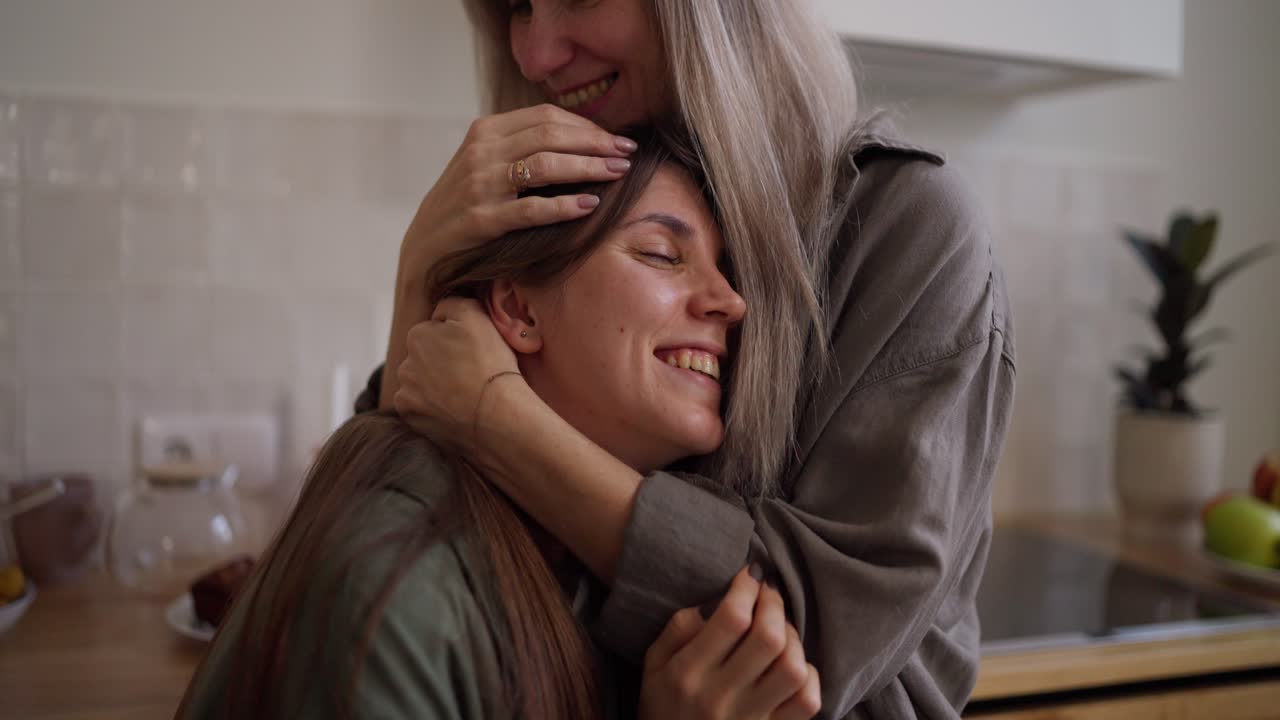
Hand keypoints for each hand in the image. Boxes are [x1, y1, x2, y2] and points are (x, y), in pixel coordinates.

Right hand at [382, 104, 635, 408]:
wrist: (426, 248)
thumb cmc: (467, 204)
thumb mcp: (487, 163)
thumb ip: (522, 146)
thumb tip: (583, 139)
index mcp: (485, 130)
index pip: (546, 117)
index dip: (587, 126)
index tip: (617, 140)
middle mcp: (481, 152)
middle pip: (550, 136)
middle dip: (596, 144)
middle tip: (627, 155)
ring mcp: (480, 185)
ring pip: (545, 166)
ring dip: (588, 168)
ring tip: (619, 175)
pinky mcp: (482, 219)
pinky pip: (531, 209)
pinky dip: (563, 206)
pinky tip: (590, 206)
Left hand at [392, 297, 522, 454]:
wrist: (497, 414)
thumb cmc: (490, 364)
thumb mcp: (475, 315)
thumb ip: (452, 303)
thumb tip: (439, 311)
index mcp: (417, 335)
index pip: (434, 332)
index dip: (457, 341)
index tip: (473, 353)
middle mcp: (405, 363)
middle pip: (425, 358)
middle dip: (442, 363)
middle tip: (470, 374)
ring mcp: (406, 392)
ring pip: (421, 383)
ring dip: (435, 386)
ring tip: (464, 394)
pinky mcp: (411, 416)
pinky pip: (419, 407)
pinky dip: (432, 407)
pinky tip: (454, 409)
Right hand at [640, 566, 821, 719]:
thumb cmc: (663, 707)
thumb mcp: (653, 665)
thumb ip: (678, 629)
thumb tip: (717, 601)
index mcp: (687, 674)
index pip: (731, 619)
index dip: (747, 588)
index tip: (751, 574)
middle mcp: (720, 697)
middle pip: (768, 638)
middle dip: (773, 604)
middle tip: (769, 593)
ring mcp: (750, 719)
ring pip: (792, 668)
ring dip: (792, 639)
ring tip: (780, 629)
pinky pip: (807, 701)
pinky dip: (808, 676)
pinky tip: (793, 665)